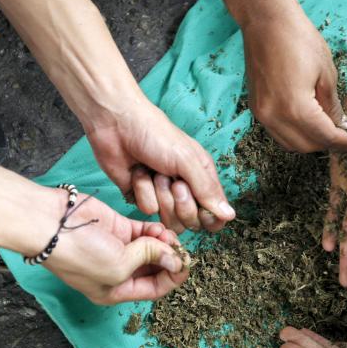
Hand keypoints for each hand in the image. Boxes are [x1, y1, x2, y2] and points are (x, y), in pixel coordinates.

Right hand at [44, 190, 188, 304]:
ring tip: (168, 237)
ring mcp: (120, 249)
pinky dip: (155, 230)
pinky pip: (145, 232)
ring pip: (153, 247)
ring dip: (164, 243)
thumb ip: (150, 258)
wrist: (51, 223)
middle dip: (171, 259)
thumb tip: (175, 258)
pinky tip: (159, 229)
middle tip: (182, 249)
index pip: (155, 289)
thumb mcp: (120, 265)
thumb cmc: (80, 254)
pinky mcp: (118, 228)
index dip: (173, 278)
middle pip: (156, 268)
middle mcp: (120, 272)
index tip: (185, 266)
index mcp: (117, 291)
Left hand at [86, 100, 235, 232]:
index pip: (215, 215)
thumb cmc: (156, 135)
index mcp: (203, 179)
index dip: (209, 217)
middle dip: (181, 203)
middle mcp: (186, 191)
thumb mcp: (187, 160)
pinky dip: (141, 190)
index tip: (201, 208)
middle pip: (192, 222)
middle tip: (174, 181)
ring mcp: (163, 196)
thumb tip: (229, 216)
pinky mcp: (142, 197)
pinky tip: (137, 173)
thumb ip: (207, 190)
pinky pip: (146, 210)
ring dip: (160, 195)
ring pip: (169, 219)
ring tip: (153, 173)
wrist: (116, 125)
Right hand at [240, 11, 346, 152]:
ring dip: (310, 142)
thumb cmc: (298, 39)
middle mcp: (274, 116)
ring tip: (326, 130)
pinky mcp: (256, 109)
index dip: (342, 143)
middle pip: (306, 146)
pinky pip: (277, 133)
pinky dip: (294, 134)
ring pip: (290, 144)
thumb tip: (340, 126)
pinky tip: (307, 123)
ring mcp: (262, 114)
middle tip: (343, 136)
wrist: (266, 22)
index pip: (324, 137)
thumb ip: (332, 106)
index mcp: (295, 107)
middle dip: (327, 144)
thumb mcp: (326, 73)